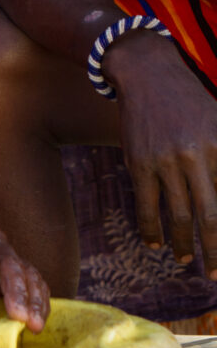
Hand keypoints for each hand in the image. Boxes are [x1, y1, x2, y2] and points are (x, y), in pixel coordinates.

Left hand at [0, 191, 48, 332]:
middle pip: (10, 263)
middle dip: (17, 294)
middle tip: (21, 320)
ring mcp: (6, 252)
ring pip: (26, 271)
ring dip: (33, 299)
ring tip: (35, 324)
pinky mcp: (16, 268)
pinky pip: (34, 280)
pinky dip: (39, 299)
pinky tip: (39, 318)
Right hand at [104, 30, 216, 276]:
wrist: (148, 72)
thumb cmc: (192, 100)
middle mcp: (195, 156)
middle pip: (210, 217)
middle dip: (214, 251)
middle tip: (215, 275)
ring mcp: (164, 161)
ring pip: (176, 216)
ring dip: (182, 245)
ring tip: (186, 260)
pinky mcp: (139, 162)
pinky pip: (146, 205)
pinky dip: (151, 229)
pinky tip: (155, 243)